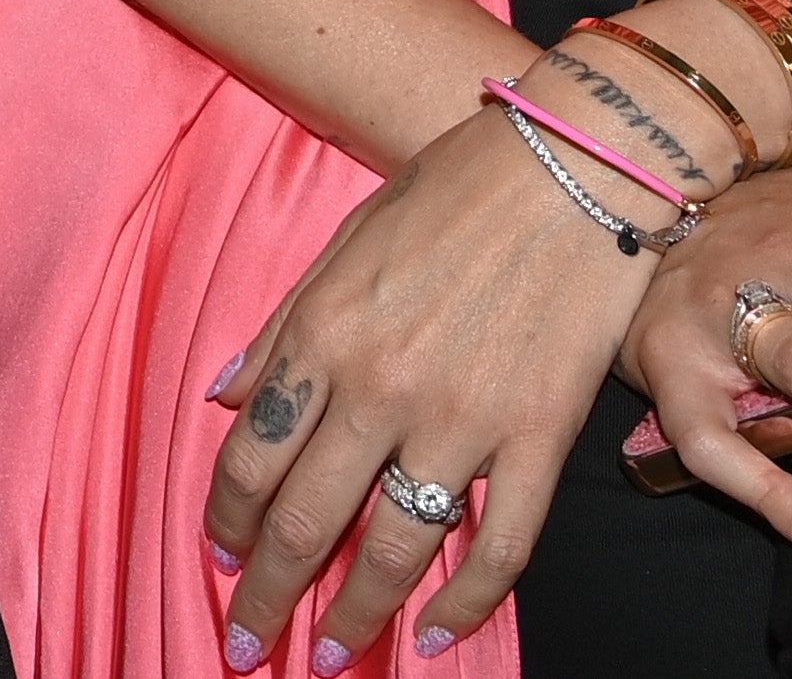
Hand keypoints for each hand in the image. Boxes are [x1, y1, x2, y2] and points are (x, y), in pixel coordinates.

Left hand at [201, 104, 653, 667]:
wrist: (573, 162)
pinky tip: (435, 636)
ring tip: (330, 659)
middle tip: (247, 647)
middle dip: (268, 596)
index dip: (225, 522)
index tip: (218, 560)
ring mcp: (462, 417)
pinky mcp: (539, 434)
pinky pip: (500, 544)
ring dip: (353, 618)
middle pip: (304, 520)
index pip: (251, 458)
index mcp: (324, 334)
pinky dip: (466, 605)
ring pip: (392, 549)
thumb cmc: (451, 189)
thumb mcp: (343, 241)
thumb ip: (283, 328)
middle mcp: (380, 385)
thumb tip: (226, 398)